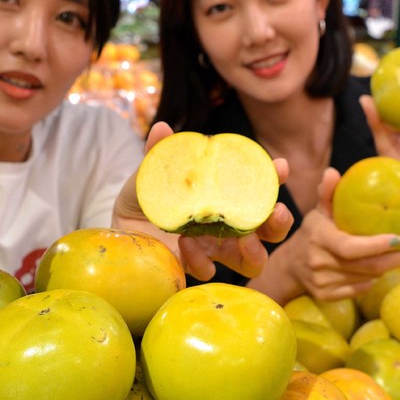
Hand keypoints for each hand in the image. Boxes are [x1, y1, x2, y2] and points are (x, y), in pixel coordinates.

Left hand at [113, 121, 293, 281]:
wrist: (119, 227)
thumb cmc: (146, 196)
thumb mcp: (152, 171)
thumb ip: (160, 152)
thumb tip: (162, 128)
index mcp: (226, 198)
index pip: (258, 188)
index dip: (273, 178)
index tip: (280, 167)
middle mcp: (227, 226)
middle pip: (270, 230)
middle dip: (281, 222)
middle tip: (276, 213)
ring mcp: (213, 250)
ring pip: (253, 262)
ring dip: (256, 252)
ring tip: (245, 241)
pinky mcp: (194, 267)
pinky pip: (209, 270)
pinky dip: (201, 259)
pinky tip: (185, 244)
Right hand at [281, 168, 399, 300]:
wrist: (289, 265)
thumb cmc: (313, 233)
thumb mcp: (318, 212)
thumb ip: (327, 193)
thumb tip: (332, 172)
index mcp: (319, 238)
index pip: (350, 247)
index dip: (376, 246)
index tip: (399, 238)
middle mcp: (318, 262)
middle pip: (365, 267)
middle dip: (394, 260)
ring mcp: (321, 282)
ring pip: (365, 278)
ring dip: (384, 269)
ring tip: (394, 257)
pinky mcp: (325, 296)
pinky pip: (358, 290)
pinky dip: (370, 281)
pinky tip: (375, 271)